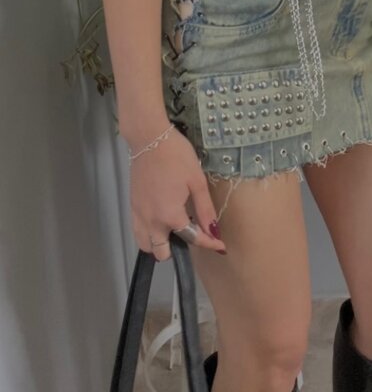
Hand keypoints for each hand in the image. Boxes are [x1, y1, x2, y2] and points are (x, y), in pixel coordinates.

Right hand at [129, 128, 227, 261]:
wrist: (149, 139)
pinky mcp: (132, 206)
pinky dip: (148, 234)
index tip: (220, 245)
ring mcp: (139, 215)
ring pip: (145, 245)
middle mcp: (152, 221)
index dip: (209, 243)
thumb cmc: (176, 156)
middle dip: (178, 249)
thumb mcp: (197, 181)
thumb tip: (214, 231)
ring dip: (159, 244)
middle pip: (162, 252)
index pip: (192, 239)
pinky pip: (138, 232)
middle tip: (192, 232)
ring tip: (173, 229)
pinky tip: (160, 220)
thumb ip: (205, 210)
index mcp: (171, 215)